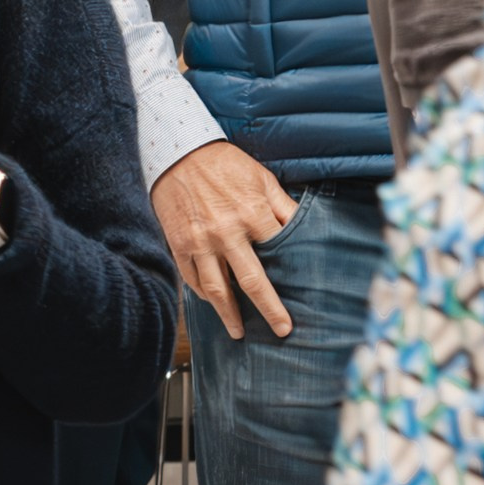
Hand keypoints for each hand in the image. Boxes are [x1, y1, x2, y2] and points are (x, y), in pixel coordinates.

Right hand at [152, 139, 298, 339]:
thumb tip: (306, 228)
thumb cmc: (223, 164)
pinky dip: (204, 295)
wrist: (177, 152)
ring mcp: (200, 242)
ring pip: (217, 289)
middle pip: (252, 282)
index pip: (279, 255)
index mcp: (252, 214)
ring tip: (238, 332)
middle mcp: (226, 233)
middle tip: (281, 331)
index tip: (301, 295)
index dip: (292, 278)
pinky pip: (192, 279)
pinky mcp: (179, 245)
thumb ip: (283, 207)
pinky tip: (213, 303)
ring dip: (229, 314)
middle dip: (269, 310)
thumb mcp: (261, 178)